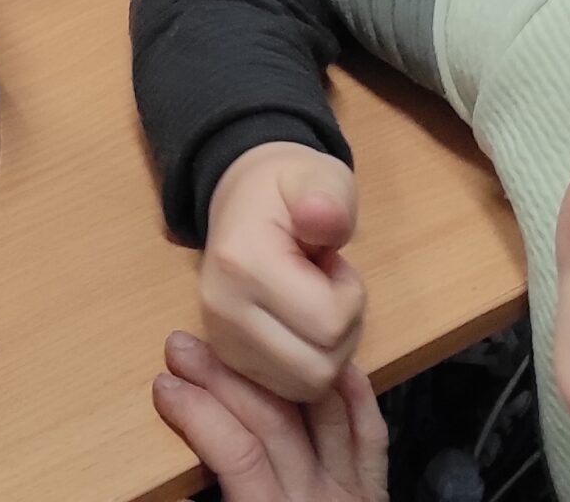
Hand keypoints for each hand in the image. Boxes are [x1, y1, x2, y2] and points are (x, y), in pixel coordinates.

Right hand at [153, 333, 387, 501]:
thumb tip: (160, 493)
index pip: (236, 453)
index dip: (197, 413)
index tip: (162, 387)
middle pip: (271, 422)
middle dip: (221, 379)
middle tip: (180, 348)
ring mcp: (353, 496)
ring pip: (318, 414)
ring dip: (275, 373)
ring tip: (237, 342)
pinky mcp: (373, 494)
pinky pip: (370, 436)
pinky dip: (355, 396)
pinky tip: (334, 364)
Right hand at [200, 143, 366, 399]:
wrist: (240, 197)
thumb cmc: (289, 189)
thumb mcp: (320, 178)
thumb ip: (328, 198)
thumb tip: (321, 215)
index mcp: (242, 262)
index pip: (328, 323)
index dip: (349, 296)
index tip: (332, 263)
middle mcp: (221, 309)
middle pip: (318, 366)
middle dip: (342, 331)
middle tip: (327, 288)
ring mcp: (220, 338)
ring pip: (305, 387)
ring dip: (326, 353)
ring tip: (315, 306)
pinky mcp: (226, 357)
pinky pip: (287, 390)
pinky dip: (306, 365)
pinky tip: (299, 326)